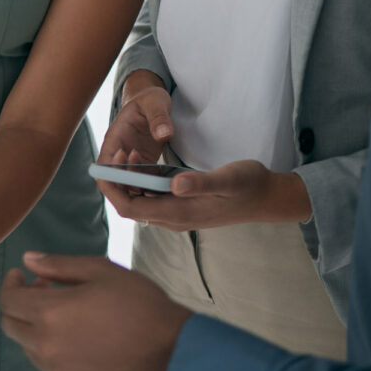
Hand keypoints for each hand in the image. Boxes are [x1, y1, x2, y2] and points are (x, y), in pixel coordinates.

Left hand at [0, 252, 191, 370]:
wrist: (170, 348)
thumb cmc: (137, 301)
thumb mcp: (100, 270)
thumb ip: (58, 265)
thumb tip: (27, 260)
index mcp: (51, 313)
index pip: (8, 301)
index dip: (10, 284)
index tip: (21, 275)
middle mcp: (47, 346)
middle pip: (12, 326)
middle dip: (20, 305)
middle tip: (44, 290)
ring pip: (29, 348)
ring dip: (36, 328)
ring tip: (65, 315)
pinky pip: (50, 367)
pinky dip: (54, 350)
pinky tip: (79, 339)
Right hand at [96, 71, 174, 216]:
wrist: (153, 101)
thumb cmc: (150, 98)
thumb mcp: (155, 101)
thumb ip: (159, 117)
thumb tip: (164, 134)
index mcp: (115, 139)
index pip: (103, 166)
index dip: (112, 176)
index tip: (130, 174)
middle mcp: (120, 154)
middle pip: (114, 183)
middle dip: (129, 193)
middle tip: (154, 193)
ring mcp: (132, 163)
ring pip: (130, 188)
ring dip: (144, 194)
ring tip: (166, 192)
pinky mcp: (145, 167)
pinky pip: (146, 185)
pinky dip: (155, 191)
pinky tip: (172, 192)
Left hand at [123, 160, 312, 231]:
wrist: (266, 197)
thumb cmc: (248, 185)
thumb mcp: (228, 180)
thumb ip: (200, 183)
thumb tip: (173, 184)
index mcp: (180, 213)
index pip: (131, 209)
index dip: (112, 190)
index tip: (104, 166)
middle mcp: (174, 218)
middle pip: (130, 206)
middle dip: (116, 182)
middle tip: (117, 152)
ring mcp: (178, 213)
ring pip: (140, 201)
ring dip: (128, 180)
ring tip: (128, 152)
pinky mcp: (182, 205)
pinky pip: (152, 197)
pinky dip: (141, 180)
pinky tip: (143, 161)